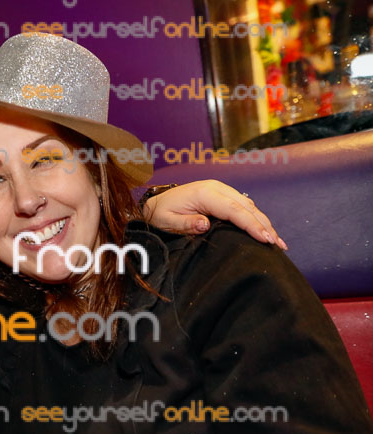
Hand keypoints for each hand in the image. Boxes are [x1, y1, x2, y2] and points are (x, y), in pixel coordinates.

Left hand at [143, 180, 286, 249]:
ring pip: (249, 206)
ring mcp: (222, 190)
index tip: (265, 239)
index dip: (251, 225)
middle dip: (264, 226)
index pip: (234, 210)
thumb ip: (186, 223)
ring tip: (277, 242)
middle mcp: (217, 188)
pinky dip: (256, 218)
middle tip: (278, 245)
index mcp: (205, 193)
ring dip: (264, 222)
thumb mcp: (168, 221)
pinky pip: (243, 206)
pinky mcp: (223, 195)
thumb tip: (206, 224)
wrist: (155, 202)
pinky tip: (264, 231)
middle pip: (247, 207)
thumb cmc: (161, 213)